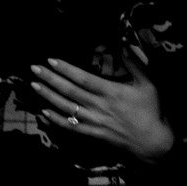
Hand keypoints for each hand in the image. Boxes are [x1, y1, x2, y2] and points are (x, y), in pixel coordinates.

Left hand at [31, 51, 174, 161]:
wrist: (152, 140)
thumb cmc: (151, 109)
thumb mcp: (148, 84)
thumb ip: (135, 64)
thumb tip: (125, 45)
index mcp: (112, 92)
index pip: (84, 78)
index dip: (66, 69)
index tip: (51, 60)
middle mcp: (100, 106)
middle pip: (70, 91)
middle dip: (51, 79)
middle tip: (34, 68)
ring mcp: (95, 121)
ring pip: (66, 108)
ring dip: (48, 96)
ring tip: (34, 85)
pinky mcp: (93, 133)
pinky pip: (71, 127)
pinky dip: (56, 120)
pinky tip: (44, 112)